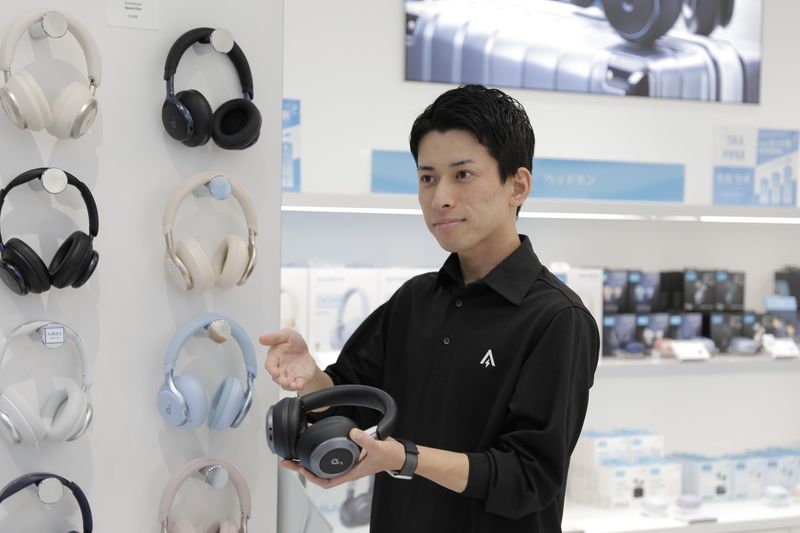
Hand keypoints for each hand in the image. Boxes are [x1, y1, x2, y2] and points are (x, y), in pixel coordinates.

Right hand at [261, 329, 317, 391]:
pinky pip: (297, 385)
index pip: (270, 365)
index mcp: (275, 357)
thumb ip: (275, 337)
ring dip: (289, 386)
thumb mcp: (287, 335)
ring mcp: (289, 375)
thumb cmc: (293, 343)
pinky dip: (298, 386)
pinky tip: (301, 385)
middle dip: (281, 381)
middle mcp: (280, 368)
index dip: (272, 370)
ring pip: (286, 384)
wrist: (305, 351)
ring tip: (294, 385)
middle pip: (277, 378)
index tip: (275, 373)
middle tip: (286, 382)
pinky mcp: (298, 380)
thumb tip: (261, 338)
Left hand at [280, 428, 405, 488]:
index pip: (326, 481)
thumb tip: (352, 432)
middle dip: (301, 467)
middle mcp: (345, 467)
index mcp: (350, 472)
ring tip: (294, 451)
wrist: (397, 453)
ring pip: (322, 463)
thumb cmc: (389, 456)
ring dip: (308, 458)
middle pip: (318, 472)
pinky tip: (313, 440)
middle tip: (287, 460)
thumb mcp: (378, 447)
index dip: (311, 477)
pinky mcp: (348, 451)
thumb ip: (365, 440)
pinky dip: (320, 447)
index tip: (300, 469)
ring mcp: (346, 460)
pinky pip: (330, 452)